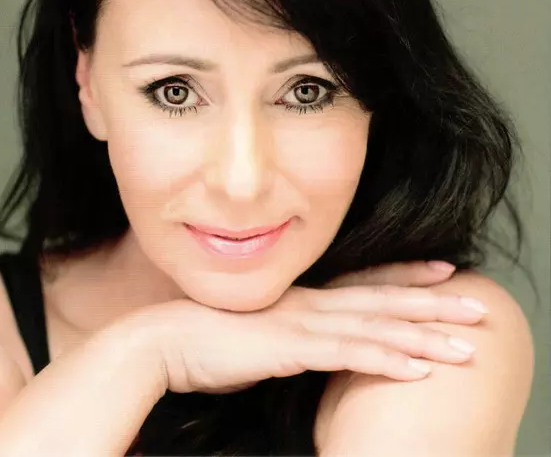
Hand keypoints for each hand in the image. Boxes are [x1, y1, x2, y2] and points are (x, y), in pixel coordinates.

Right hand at [146, 260, 485, 394]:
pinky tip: (419, 369)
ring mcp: (301, 325)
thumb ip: (288, 335)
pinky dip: (386, 361)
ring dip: (424, 336)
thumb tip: (303, 344)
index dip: (406, 278)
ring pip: (375, 328)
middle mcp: (309, 305)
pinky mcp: (289, 348)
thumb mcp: (258, 334)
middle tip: (477, 305)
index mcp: (304, 300)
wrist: (165, 340)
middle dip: (433, 304)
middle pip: (382, 301)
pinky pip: (347, 356)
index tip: (442, 273)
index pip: (365, 284)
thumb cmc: (207, 340)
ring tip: (467, 346)